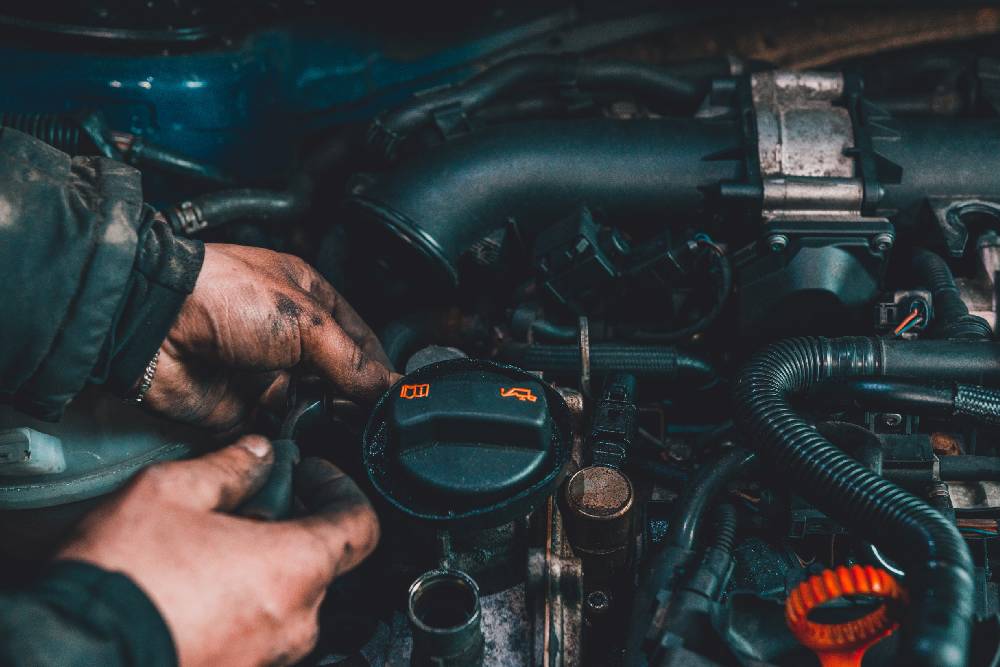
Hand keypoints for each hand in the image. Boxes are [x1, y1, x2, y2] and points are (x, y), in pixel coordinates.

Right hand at [58, 436, 378, 666]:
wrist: (71, 654)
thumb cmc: (123, 578)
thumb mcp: (171, 493)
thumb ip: (229, 468)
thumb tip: (258, 454)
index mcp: (295, 568)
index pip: (361, 526)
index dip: (341, 490)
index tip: (311, 474)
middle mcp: (296, 621)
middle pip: (320, 561)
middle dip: (291, 525)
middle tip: (248, 503)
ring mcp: (270, 656)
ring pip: (287, 599)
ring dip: (264, 567)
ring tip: (210, 547)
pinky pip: (259, 631)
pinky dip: (243, 604)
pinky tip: (196, 587)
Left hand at [146, 244, 399, 432]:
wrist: (155, 325)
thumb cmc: (223, 296)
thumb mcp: (305, 321)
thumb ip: (351, 361)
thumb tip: (387, 389)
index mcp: (309, 301)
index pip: (360, 340)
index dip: (379, 368)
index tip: (395, 398)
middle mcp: (291, 338)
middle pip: (339, 376)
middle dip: (356, 399)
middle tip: (374, 423)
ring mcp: (267, 374)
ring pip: (313, 406)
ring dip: (327, 421)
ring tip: (345, 434)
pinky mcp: (244, 408)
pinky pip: (280, 430)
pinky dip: (296, 440)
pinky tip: (312, 445)